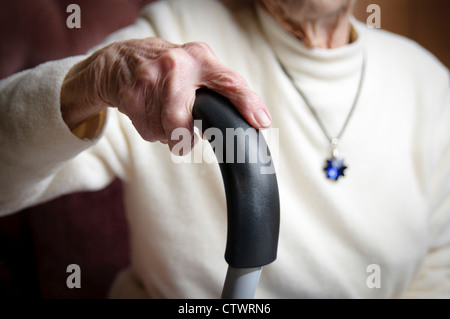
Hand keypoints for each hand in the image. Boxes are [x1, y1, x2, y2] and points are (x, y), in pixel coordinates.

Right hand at [60, 37, 270, 151]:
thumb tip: (239, 124)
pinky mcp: (131, 98)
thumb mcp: (198, 68)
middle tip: (184, 138)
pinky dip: (154, 130)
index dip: (247, 103)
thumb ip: (219, 91)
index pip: (229, 82)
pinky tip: (151, 113)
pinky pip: (149, 131)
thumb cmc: (171, 69)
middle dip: (183, 138)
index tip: (261, 122)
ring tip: (165, 114)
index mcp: (199, 59)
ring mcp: (150, 81)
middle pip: (182, 122)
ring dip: (169, 133)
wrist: (122, 60)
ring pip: (166, 132)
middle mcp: (175, 66)